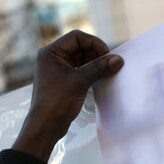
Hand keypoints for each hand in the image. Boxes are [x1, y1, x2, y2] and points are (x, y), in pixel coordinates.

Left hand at [12, 30, 124, 159]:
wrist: (45, 126)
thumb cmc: (56, 102)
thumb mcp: (80, 81)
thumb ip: (99, 68)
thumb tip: (118, 59)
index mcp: (51, 52)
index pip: (77, 37)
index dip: (94, 43)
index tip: (107, 54)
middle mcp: (53, 58)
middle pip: (80, 47)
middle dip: (96, 54)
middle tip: (110, 63)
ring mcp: (58, 69)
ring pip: (81, 59)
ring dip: (95, 63)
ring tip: (108, 71)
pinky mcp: (64, 81)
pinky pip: (80, 70)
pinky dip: (91, 72)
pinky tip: (101, 77)